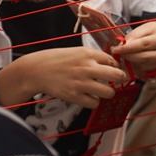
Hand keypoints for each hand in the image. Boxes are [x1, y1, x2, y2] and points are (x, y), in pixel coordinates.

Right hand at [0, 47, 127, 108]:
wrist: (36, 70)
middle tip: (114, 81)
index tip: (110, 70)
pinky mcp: (74, 96)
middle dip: (119, 79)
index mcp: (88, 54)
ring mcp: (81, 83)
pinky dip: (93, 101)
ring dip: (107, 93)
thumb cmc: (55, 60)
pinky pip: (94, 103)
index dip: (114, 67)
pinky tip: (88, 96)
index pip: (113, 61)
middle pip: (118, 76)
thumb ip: (92, 57)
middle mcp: (87, 68)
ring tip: (100, 91)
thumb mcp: (75, 51)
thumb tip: (110, 65)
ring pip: (109, 92)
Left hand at [112, 21, 155, 75]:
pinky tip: (134, 61)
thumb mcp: (148, 27)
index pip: (144, 45)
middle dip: (127, 56)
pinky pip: (146, 72)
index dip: (128, 48)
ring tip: (126, 55)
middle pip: (143, 58)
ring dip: (131, 62)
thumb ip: (135, 35)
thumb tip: (123, 45)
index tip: (116, 49)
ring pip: (144, 66)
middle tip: (118, 53)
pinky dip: (137, 67)